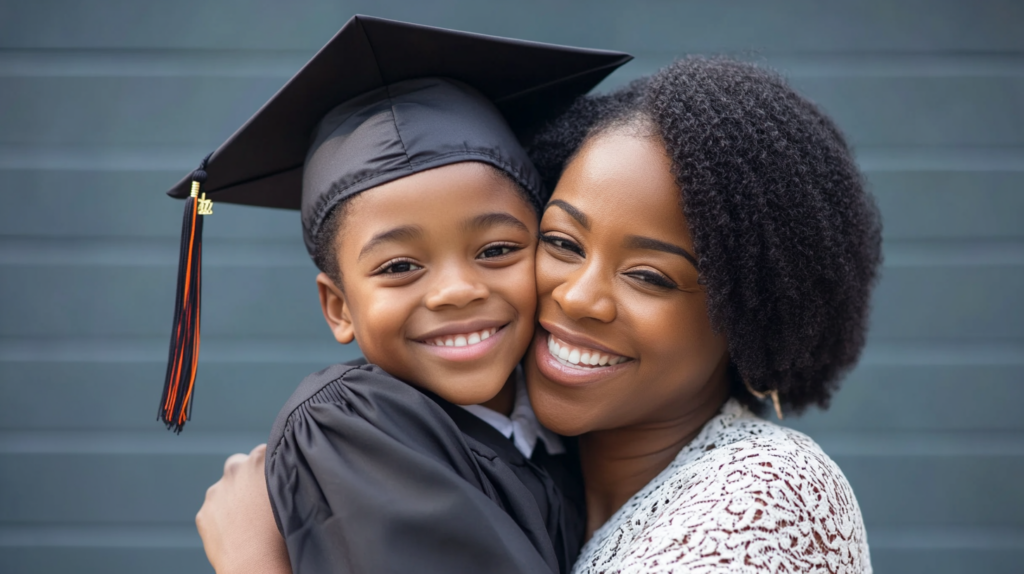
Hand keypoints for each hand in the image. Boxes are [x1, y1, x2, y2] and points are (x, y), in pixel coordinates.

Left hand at [196, 444, 291, 573]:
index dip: (271, 469)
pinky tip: (237, 533)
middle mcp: (235, 468)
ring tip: (249, 522)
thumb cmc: (285, 531)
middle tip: (261, 502)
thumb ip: (284, 475)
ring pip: (225, 489)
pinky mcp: (203, 513)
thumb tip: (282, 470)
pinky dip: (223, 519)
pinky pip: (214, 511)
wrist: (257, 564)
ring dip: (234, 499)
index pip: (265, 452)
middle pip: (241, 465)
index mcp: (260, 458)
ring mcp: (216, 491)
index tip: (276, 484)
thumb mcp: (293, 494)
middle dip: (248, 479)